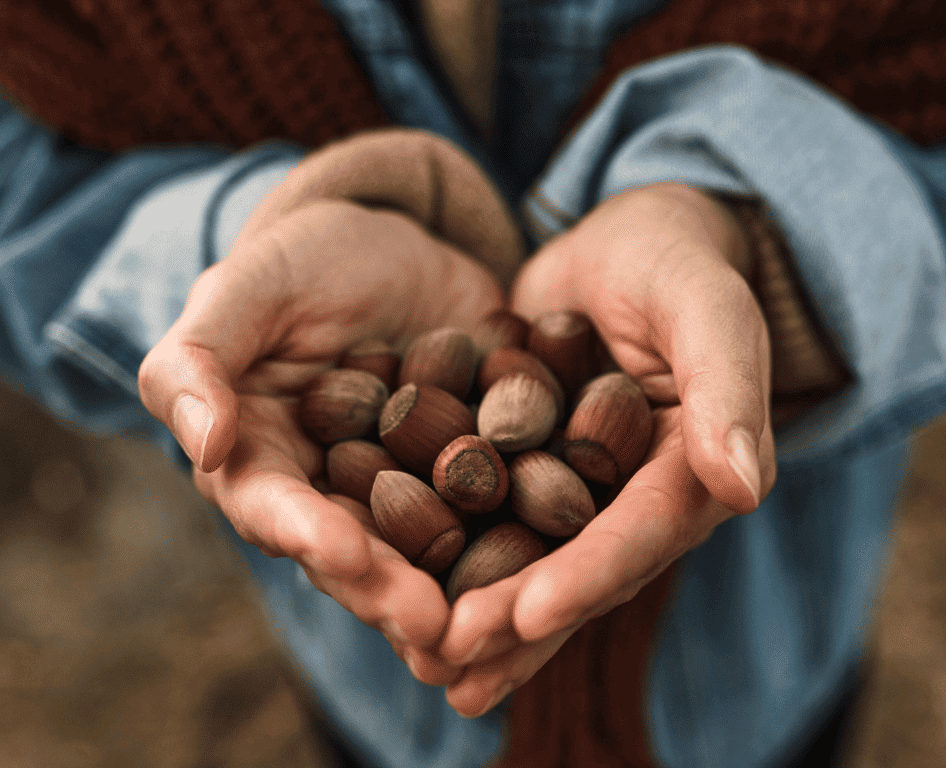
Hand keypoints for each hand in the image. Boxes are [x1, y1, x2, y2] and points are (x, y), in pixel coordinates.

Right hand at [138, 130, 523, 686]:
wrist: (402, 244)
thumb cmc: (306, 261)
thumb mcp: (245, 291)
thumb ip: (196, 360)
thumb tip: (204, 445)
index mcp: (264, 463)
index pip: (276, 511)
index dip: (308, 536)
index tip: (347, 556)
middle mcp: (335, 496)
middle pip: (357, 555)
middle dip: (392, 593)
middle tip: (435, 627)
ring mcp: (411, 490)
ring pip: (429, 553)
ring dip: (457, 593)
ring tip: (492, 623)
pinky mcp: (475, 472)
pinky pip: (497, 509)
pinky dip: (521, 539)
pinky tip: (554, 566)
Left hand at [439, 183, 775, 715]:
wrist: (626, 245)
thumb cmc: (675, 264)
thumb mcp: (707, 309)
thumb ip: (727, 389)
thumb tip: (744, 488)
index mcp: (694, 474)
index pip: (642, 533)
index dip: (588, 577)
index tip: (528, 615)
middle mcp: (637, 500)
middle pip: (580, 570)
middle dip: (518, 620)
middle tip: (451, 657)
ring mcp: (581, 493)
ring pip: (532, 563)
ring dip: (483, 619)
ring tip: (424, 661)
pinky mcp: (530, 471)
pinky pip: (492, 521)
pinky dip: (451, 559)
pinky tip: (402, 595)